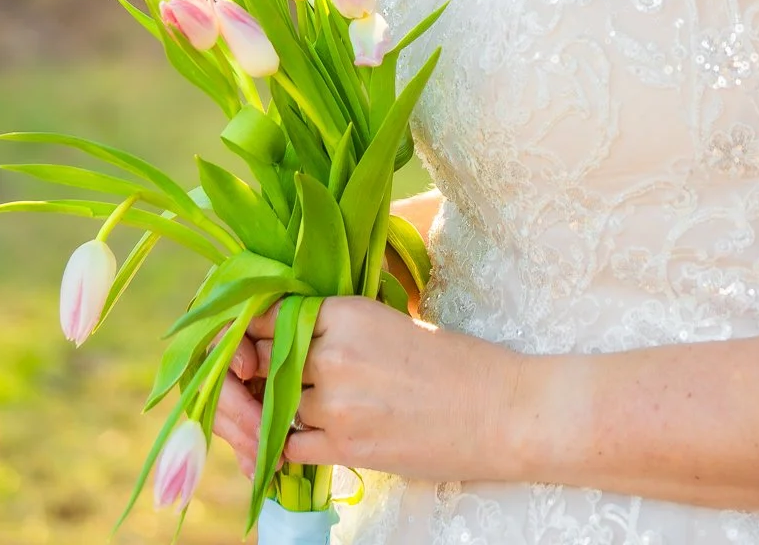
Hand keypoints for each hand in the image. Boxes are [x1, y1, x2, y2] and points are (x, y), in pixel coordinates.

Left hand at [214, 297, 523, 482]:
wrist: (496, 409)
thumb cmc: (452, 361)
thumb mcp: (392, 322)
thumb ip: (341, 327)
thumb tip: (294, 330)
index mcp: (347, 312)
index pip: (272, 314)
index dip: (262, 327)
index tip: (263, 338)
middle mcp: (334, 354)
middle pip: (264, 360)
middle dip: (264, 369)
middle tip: (273, 376)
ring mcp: (336, 404)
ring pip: (276, 405)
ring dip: (282, 408)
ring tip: (303, 406)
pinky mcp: (345, 447)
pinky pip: (289, 446)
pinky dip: (292, 444)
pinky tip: (311, 436)